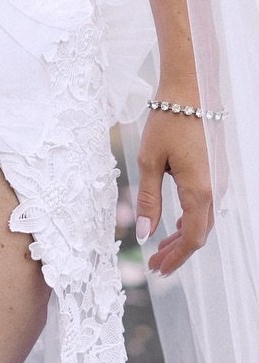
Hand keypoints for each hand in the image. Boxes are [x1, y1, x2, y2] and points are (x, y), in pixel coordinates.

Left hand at [135, 106, 213, 274]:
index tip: (157, 269)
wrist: (191, 92)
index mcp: (199, 191)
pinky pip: (205, 207)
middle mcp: (215, 190)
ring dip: (183, 238)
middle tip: (155, 265)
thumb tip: (144, 233)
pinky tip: (173, 224)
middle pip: (199, 234)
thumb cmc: (167, 123)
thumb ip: (148, 200)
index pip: (191, 238)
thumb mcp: (149, 161)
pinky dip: (189, 221)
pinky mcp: (215, 174)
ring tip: (160, 249)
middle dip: (177, 252)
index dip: (175, 257)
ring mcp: (218, 182)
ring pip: (203, 221)